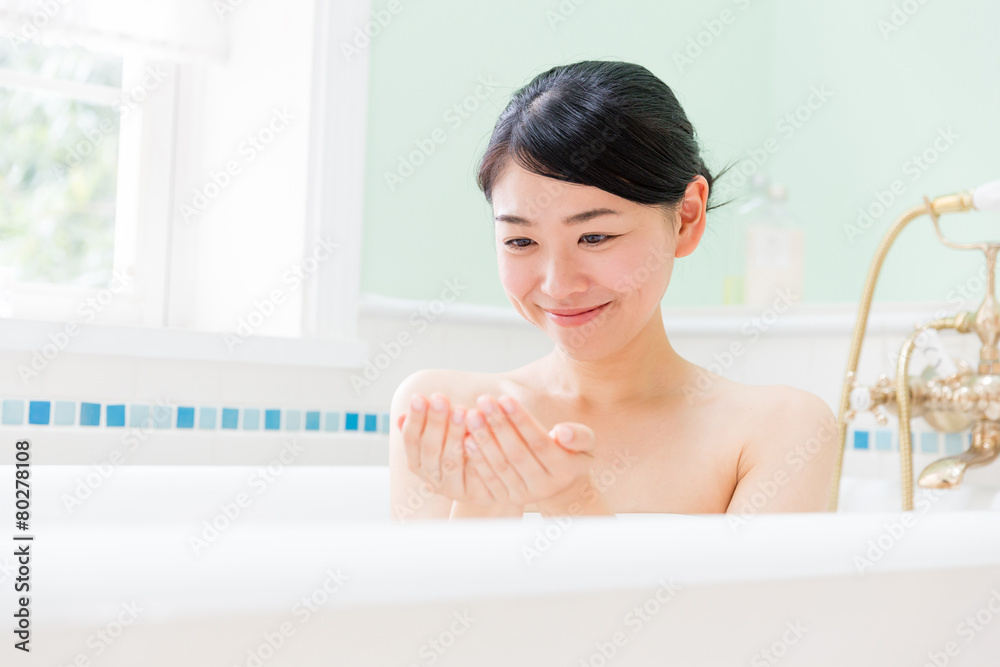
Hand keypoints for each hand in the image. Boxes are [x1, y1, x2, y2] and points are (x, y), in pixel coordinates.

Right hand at [398, 392, 500, 505]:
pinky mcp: (473, 494)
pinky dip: (475, 454)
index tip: (418, 397)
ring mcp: (451, 489)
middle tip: (440, 399)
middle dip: (434, 422)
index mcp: (416, 462)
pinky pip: (474, 472)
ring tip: (462, 410)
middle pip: (430, 449)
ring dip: (455, 434)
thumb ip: (425, 425)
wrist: (489, 479)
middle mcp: (430, 478)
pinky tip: (477, 436)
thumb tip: (400, 417)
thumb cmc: (459, 447)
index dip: (415, 419)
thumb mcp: (440, 433)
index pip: (411, 440)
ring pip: (451, 461)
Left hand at [460, 393, 596, 506]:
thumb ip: (579, 436)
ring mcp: (524, 495)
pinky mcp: (506, 499)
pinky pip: (490, 479)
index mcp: (566, 470)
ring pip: (501, 466)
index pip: (540, 442)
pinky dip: (477, 460)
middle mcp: (545, 486)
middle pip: (517, 453)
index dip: (521, 420)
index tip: (504, 398)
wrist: (560, 484)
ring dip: (485, 440)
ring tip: (472, 416)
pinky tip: (467, 440)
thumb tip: (562, 432)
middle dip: (499, 425)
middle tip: (484, 400)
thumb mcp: (585, 443)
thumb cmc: (571, 452)